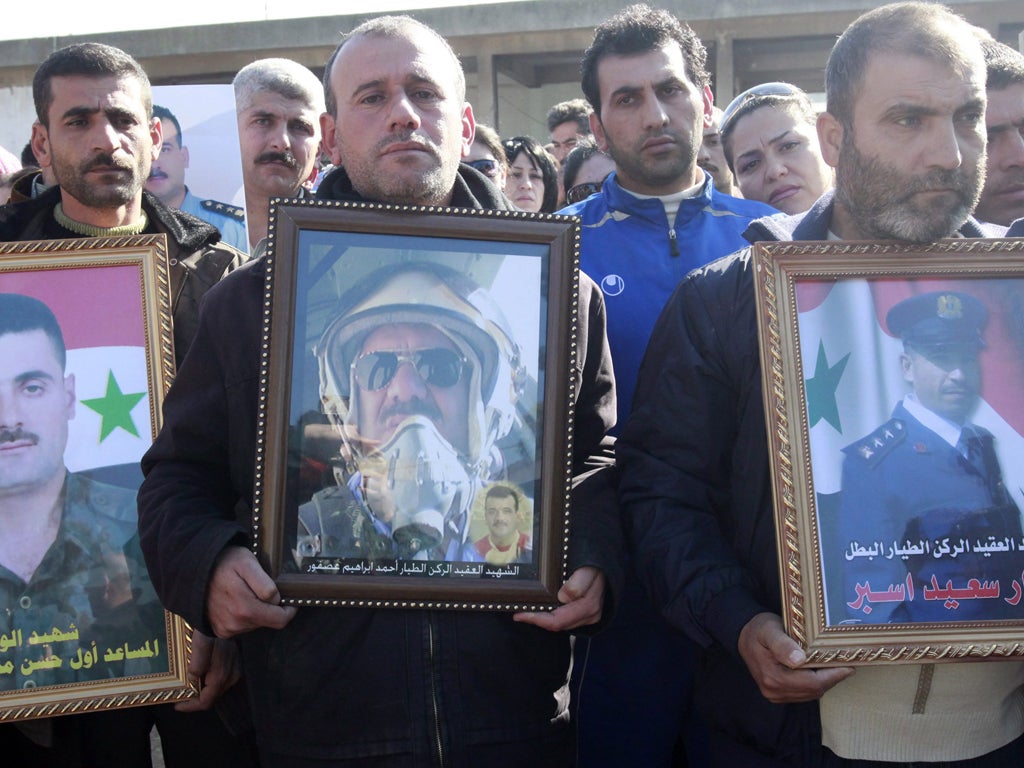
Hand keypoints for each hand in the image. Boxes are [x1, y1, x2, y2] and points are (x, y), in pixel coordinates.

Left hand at [175, 629, 240, 711]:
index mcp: (221, 674)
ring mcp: (236, 668)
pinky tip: (202, 675)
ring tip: (189, 685)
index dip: (191, 706)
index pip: (206, 701)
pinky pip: (223, 679)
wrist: (227, 613)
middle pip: (212, 697)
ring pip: (218, 689)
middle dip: (196, 699)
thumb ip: (198, 663)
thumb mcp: (201, 643)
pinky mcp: (236, 662)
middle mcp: (231, 675)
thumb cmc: (211, 628)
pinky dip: (211, 681)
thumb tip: (192, 679)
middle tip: (181, 695)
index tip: (177, 704)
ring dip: (204, 690)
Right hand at [206, 546, 295, 637]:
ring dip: (257, 611)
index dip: (288, 609)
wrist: (194, 570)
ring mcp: (226, 629)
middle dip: (270, 608)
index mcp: (246, 610)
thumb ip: (265, 584)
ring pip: (255, 624)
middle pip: (268, 622)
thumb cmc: (224, 563)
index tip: (287, 597)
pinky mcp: (220, 630)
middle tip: (262, 589)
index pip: (281, 620)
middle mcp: (235, 624)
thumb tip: (276, 601)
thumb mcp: (248, 563)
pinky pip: (242, 626)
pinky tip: (236, 600)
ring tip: (247, 592)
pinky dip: (244, 615)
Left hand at [513, 566, 603, 630]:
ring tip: (526, 610)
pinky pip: (565, 619)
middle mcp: (589, 616)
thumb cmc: (597, 566)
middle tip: (518, 612)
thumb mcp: (588, 570)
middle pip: (557, 625)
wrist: (608, 565)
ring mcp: (588, 616)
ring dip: (543, 618)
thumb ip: (578, 584)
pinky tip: (541, 608)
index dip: (536, 619)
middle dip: (537, 620)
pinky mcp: (586, 613)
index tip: (519, 613)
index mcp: (588, 607)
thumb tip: (563, 597)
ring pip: (560, 623)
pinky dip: (551, 615)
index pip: (557, 621)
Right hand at [738, 612, 853, 702]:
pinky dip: (815, 683)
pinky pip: (803, 693)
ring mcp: (775, 694)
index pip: (812, 683)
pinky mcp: (777, 693)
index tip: (849, 665)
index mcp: (773, 677)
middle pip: (813, 690)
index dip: (833, 675)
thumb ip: (783, 645)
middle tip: (847, 664)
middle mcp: (774, 690)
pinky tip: (821, 671)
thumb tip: (799, 660)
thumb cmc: (758, 629)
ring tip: (837, 666)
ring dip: (825, 682)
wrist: (742, 635)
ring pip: (810, 693)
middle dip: (832, 678)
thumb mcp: (769, 630)